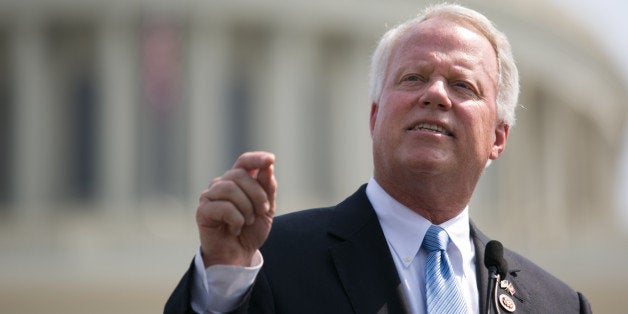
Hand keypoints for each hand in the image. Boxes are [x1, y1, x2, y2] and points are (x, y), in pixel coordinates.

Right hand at [196, 151, 276, 266]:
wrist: (239, 255)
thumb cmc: (251, 230)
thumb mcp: (266, 208)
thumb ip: (267, 187)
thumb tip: (268, 166)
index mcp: (237, 181)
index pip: (244, 162)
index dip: (256, 158)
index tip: (271, 159)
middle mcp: (221, 184)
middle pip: (240, 175)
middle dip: (257, 194)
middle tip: (263, 210)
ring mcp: (210, 196)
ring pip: (231, 189)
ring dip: (247, 208)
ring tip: (248, 221)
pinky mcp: (203, 211)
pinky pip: (224, 207)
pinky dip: (236, 219)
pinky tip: (235, 228)